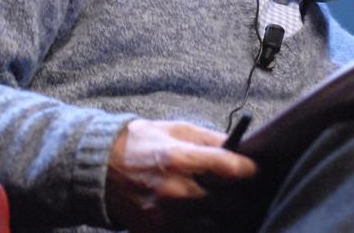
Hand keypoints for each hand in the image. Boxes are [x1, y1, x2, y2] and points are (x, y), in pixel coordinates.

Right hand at [106, 119, 256, 231]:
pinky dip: (198, 225)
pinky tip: (200, 214)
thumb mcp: (178, 130)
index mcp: (181, 159)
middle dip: (237, 194)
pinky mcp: (155, 232)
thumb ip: (210, 140)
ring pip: (211, 223)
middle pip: (226, 201)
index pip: (230, 169)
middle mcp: (175, 191)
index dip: (249, 169)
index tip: (255, 169)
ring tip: (222, 202)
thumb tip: (238, 145)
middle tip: (243, 188)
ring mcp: (164, 216)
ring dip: (220, 214)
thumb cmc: (142, 143)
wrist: (98, 169)